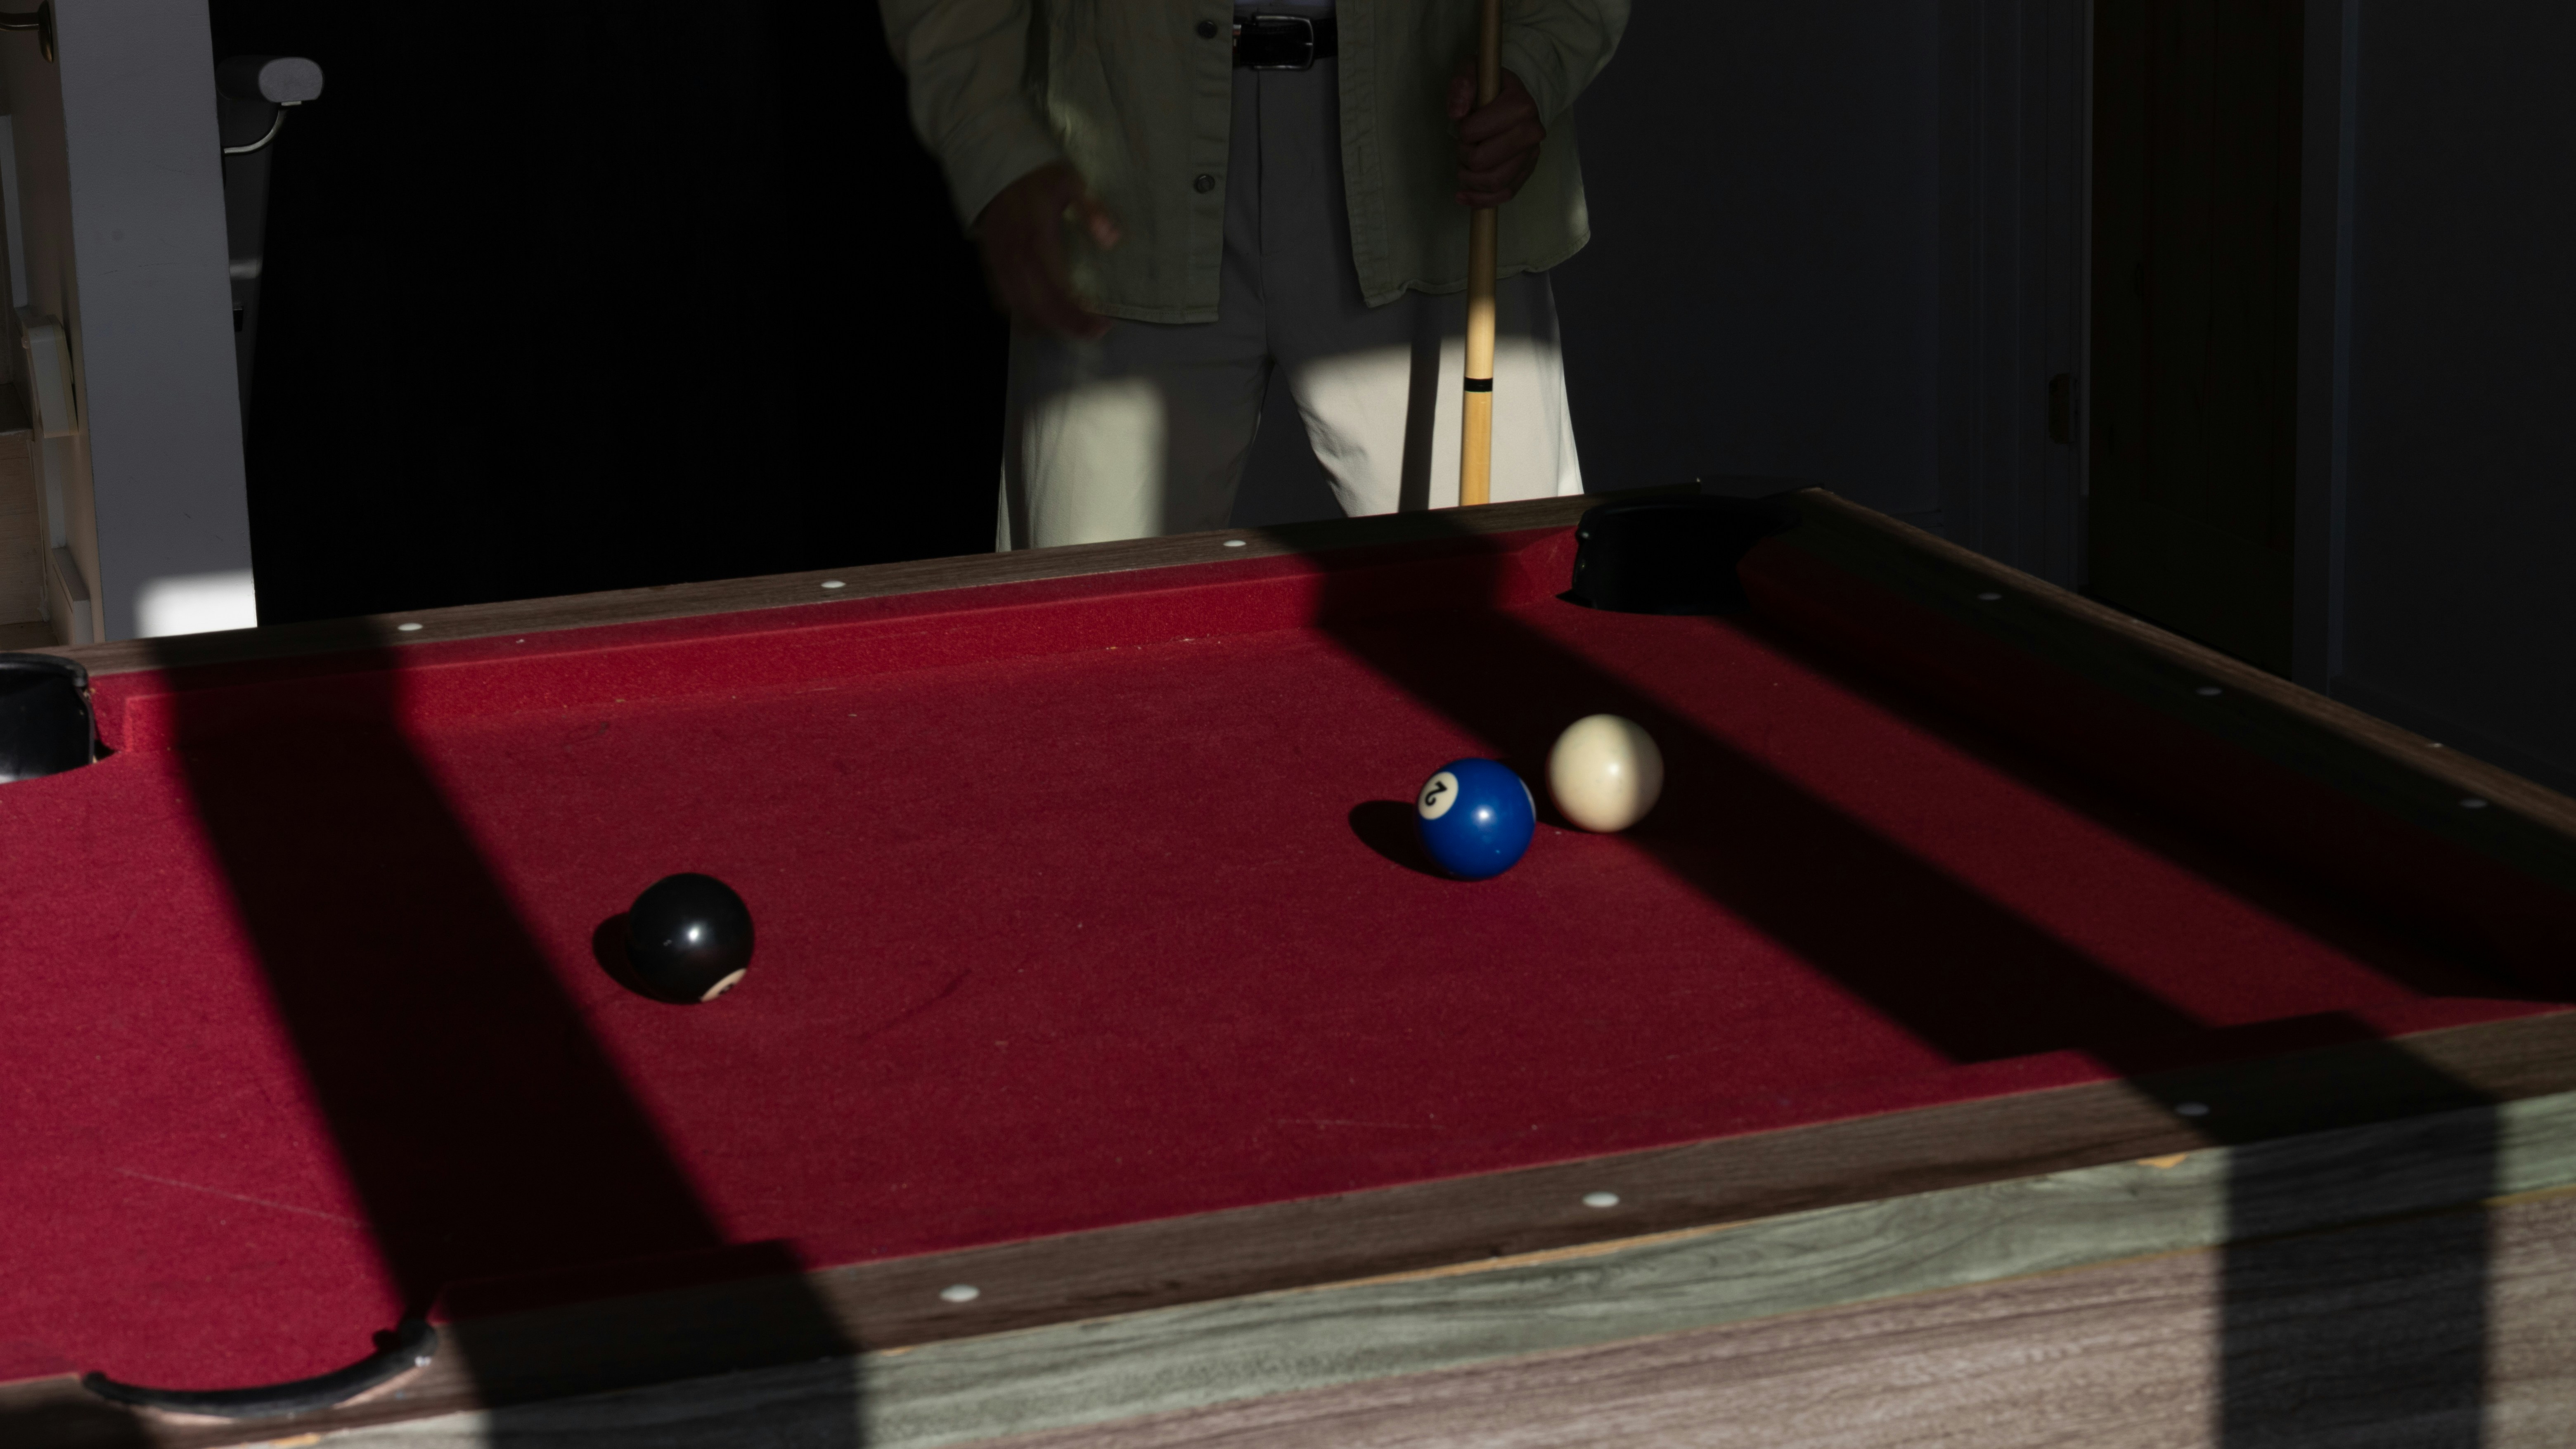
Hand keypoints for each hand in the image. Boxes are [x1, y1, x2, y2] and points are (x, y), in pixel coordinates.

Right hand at [974, 161, 1121, 338]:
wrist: (995, 163)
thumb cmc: (1037, 176)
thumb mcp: (1072, 182)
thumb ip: (1093, 211)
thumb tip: (1112, 240)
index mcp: (1038, 239)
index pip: (1059, 291)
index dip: (1079, 314)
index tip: (1102, 325)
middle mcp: (1016, 256)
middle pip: (1040, 308)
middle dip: (1068, 326)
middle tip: (1092, 334)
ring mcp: (1000, 262)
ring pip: (1019, 309)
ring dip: (1045, 325)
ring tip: (1069, 330)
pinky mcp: (991, 262)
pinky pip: (1001, 299)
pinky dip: (1020, 314)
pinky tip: (1038, 320)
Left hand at [1446, 63, 1545, 207]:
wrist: (1512, 97)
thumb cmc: (1488, 86)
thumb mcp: (1471, 70)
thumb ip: (1462, 84)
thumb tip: (1457, 112)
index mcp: (1521, 104)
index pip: (1477, 133)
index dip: (1463, 132)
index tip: (1464, 124)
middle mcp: (1533, 131)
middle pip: (1484, 163)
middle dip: (1464, 157)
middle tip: (1463, 145)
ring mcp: (1532, 155)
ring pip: (1494, 183)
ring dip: (1469, 178)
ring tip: (1464, 165)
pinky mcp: (1527, 172)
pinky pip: (1504, 196)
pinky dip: (1480, 200)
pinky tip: (1463, 195)